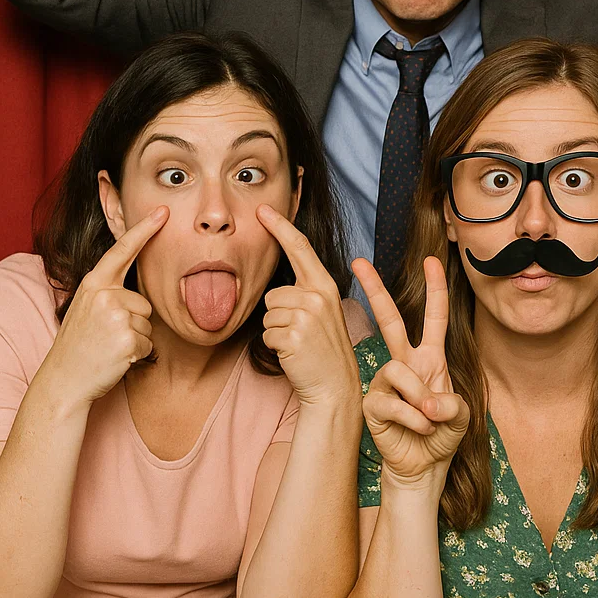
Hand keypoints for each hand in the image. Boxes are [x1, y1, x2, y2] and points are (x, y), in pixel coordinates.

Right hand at [42, 207, 167, 405]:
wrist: (65, 380)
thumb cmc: (81, 345)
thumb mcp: (88, 308)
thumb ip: (109, 292)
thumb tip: (138, 285)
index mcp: (93, 284)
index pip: (122, 251)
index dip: (144, 230)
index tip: (163, 211)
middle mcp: (104, 295)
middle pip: (144, 301)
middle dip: (134, 320)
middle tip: (106, 335)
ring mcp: (116, 317)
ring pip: (148, 323)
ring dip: (135, 338)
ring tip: (109, 346)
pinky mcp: (128, 339)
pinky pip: (149, 343)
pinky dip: (138, 354)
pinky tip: (117, 358)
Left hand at [258, 205, 358, 405]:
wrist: (335, 387)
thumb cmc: (324, 352)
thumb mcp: (322, 314)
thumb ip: (305, 294)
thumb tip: (277, 291)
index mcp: (326, 286)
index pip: (300, 248)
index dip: (280, 227)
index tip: (262, 210)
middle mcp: (318, 296)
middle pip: (274, 293)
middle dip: (278, 314)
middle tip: (299, 334)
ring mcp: (307, 315)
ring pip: (267, 314)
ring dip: (276, 332)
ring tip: (298, 344)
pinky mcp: (293, 335)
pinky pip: (266, 334)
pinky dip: (274, 347)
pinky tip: (293, 355)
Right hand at [353, 257, 468, 487]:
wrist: (423, 465)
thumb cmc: (442, 436)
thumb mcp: (461, 418)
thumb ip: (453, 405)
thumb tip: (428, 402)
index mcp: (432, 358)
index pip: (434, 317)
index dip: (435, 289)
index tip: (431, 261)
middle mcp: (406, 363)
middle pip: (390, 320)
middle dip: (375, 289)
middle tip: (358, 262)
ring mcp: (386, 381)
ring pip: (397, 370)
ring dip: (419, 397)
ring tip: (429, 419)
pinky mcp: (373, 402)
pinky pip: (390, 400)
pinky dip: (411, 417)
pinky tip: (417, 428)